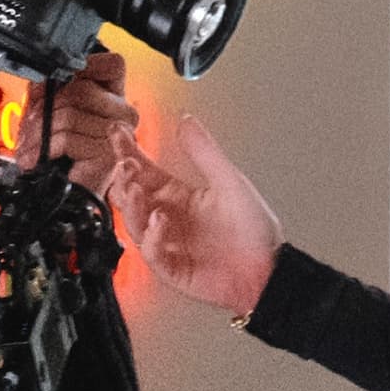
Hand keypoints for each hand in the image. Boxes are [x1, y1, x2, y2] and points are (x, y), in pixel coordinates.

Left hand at [38, 49, 140, 195]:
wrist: (64, 193)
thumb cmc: (60, 154)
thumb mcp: (50, 111)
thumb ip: (48, 88)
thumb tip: (42, 77)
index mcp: (114, 96)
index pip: (113, 64)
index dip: (85, 67)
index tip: (60, 81)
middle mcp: (123, 113)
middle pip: (81, 89)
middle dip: (47, 107)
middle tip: (32, 124)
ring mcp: (120, 134)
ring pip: (70, 114)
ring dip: (40, 132)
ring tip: (31, 145)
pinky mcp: (109, 154)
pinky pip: (69, 138)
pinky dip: (46, 148)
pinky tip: (37, 157)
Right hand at [102, 112, 281, 319]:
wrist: (269, 269)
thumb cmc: (254, 231)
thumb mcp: (229, 181)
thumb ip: (204, 152)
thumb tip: (186, 121)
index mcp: (179, 196)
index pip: (145, 171)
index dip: (129, 152)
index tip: (119, 133)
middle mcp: (168, 219)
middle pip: (133, 197)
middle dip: (125, 179)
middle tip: (126, 164)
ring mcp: (168, 243)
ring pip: (135, 224)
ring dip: (133, 205)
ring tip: (136, 189)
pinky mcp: (172, 268)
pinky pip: (153, 253)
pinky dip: (153, 237)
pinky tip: (160, 221)